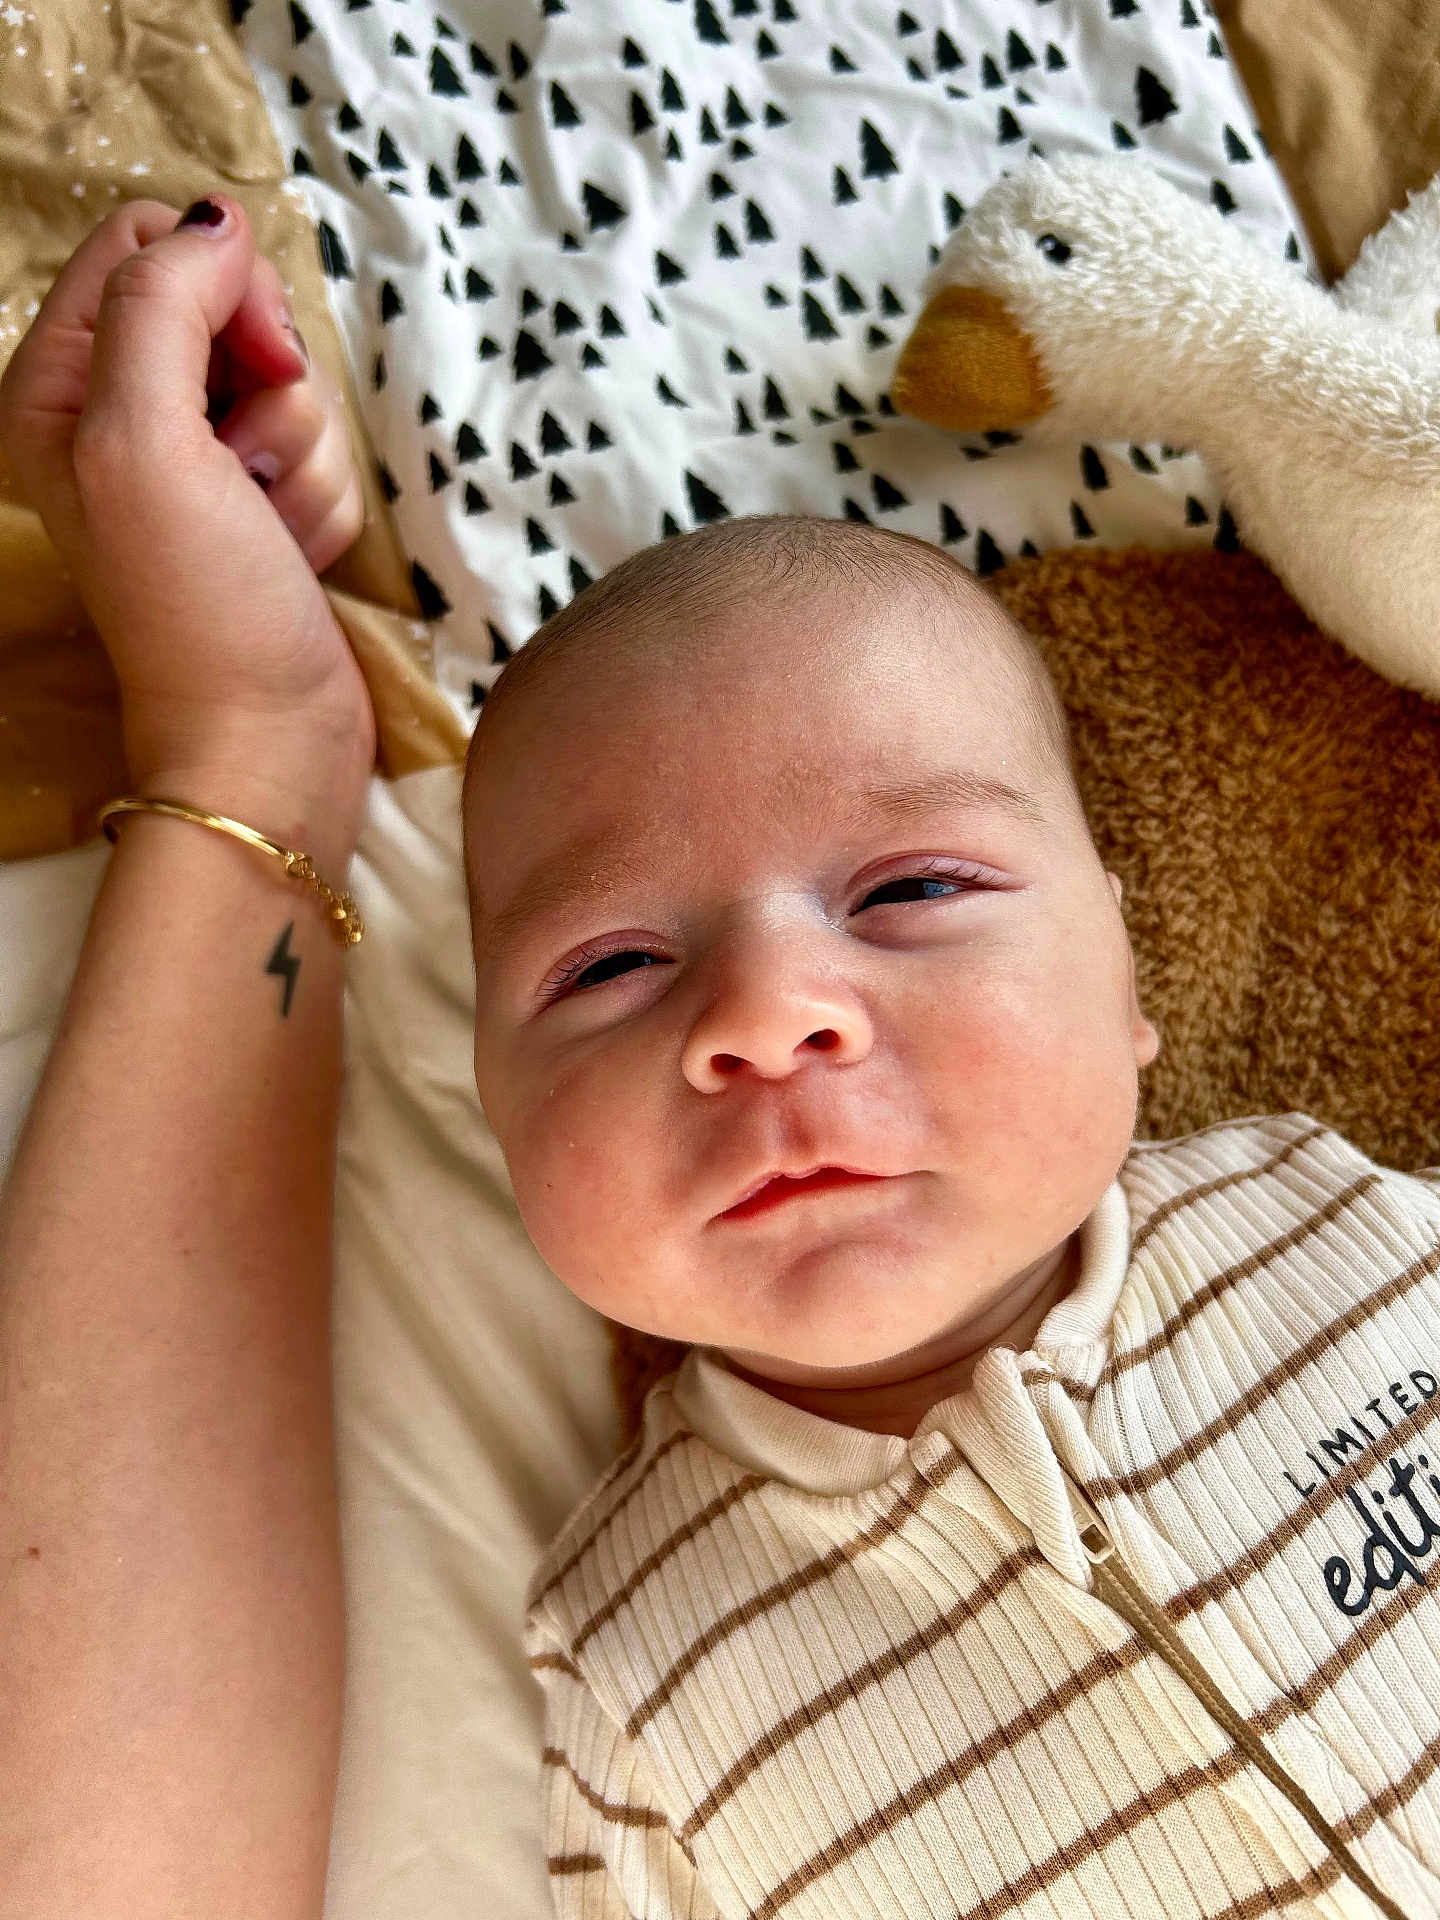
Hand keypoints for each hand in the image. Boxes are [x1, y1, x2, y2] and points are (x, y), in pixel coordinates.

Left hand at [0, 194, 376, 793]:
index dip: (216, 286)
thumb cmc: (196, 604)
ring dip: (300, 455)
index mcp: (57, 384)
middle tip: (247, 463)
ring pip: (290, 382)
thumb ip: (164, 306)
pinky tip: (289, 551)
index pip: (145, 246)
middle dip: (268, 381)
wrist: (267, 737)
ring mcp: (197, 462)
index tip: (244, 366)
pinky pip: (319, 448)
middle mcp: (120, 413)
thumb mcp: (146, 440)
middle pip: (229, 307)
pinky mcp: (260, 503)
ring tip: (266, 526)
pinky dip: (318, 500)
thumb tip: (217, 219)